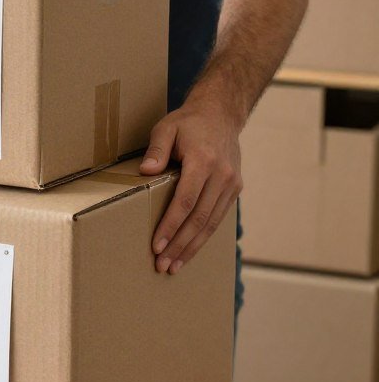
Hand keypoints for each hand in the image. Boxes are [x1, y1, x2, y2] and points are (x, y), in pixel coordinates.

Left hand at [139, 97, 242, 273]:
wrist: (221, 115)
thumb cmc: (188, 123)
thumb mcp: (166, 127)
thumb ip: (156, 149)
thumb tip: (146, 171)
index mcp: (204, 161)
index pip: (186, 201)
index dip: (171, 225)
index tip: (157, 245)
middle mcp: (221, 175)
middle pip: (199, 218)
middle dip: (179, 245)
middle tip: (162, 265)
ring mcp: (231, 184)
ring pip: (211, 224)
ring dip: (192, 248)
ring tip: (173, 267)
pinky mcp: (234, 189)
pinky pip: (218, 218)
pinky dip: (203, 238)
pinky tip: (188, 251)